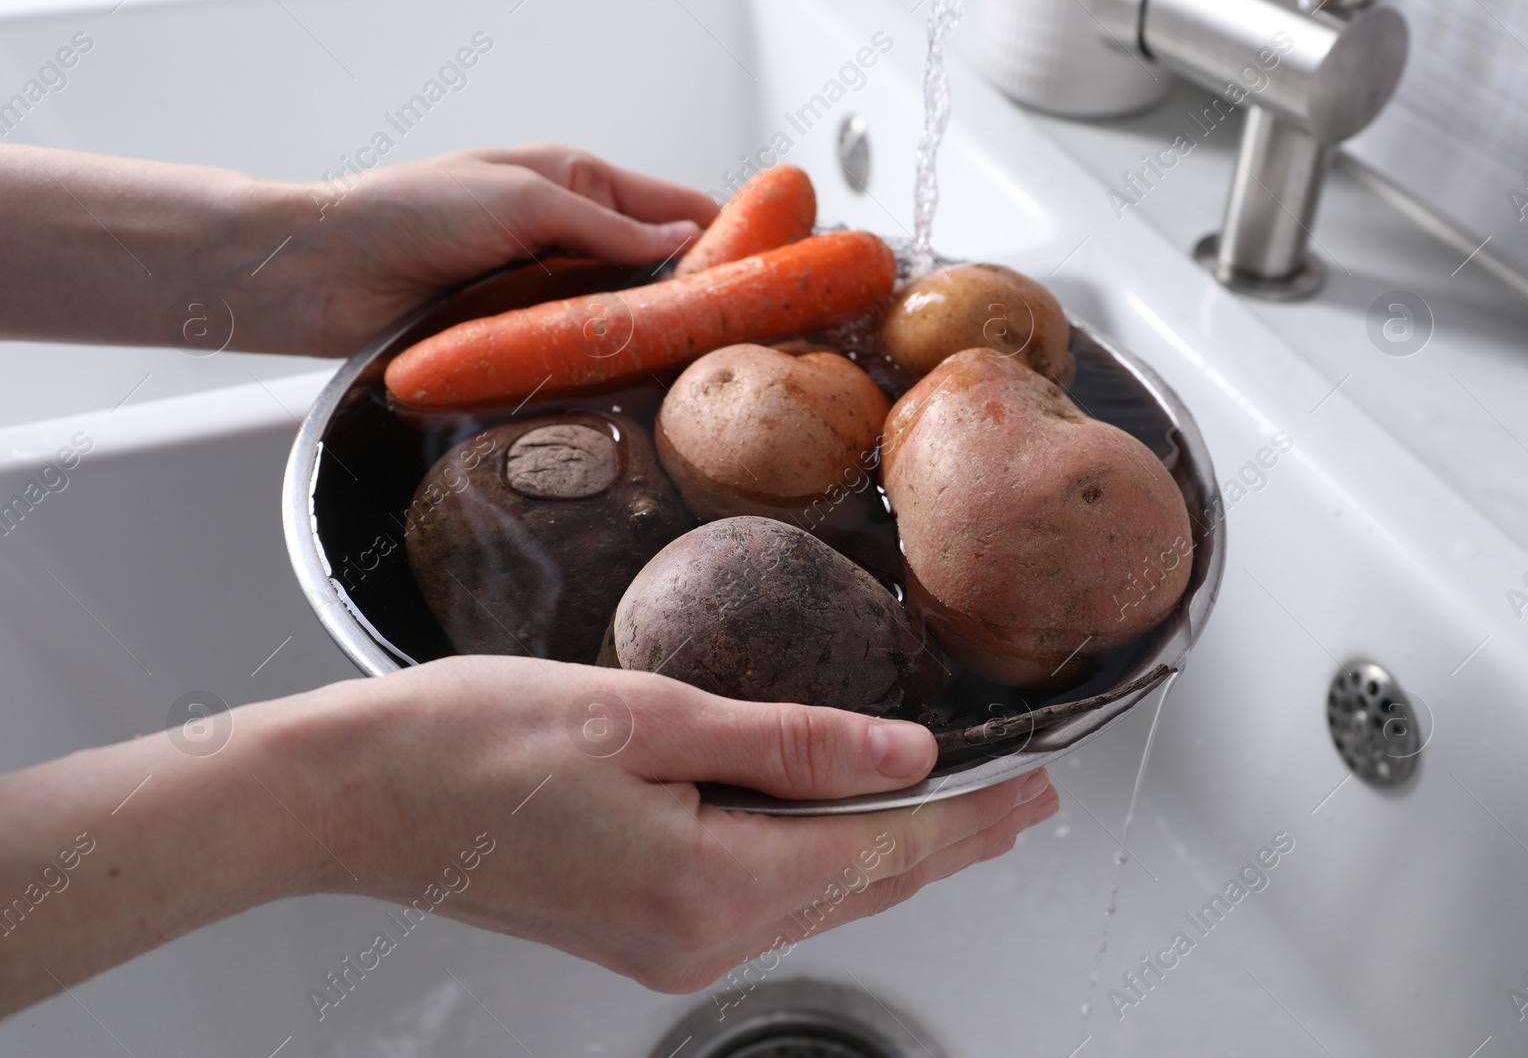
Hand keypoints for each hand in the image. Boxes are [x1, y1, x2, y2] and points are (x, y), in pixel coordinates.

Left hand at [0, 143, 718, 355]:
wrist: (323, 272)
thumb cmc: (407, 212)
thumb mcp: (523, 200)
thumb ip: (606, 227)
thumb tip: (680, 245)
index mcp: (574, 182)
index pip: (674, 209)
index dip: (728, 234)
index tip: (778, 268)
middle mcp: (567, 237)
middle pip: (659, 270)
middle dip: (703, 296)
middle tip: (756, 333)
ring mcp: (546, 293)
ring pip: (624, 319)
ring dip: (657, 339)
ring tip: (711, 370)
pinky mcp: (521, 340)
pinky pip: (581, 354)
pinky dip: (609, 366)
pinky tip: (640, 390)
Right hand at [265, 656, 1058, 992]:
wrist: (355, 796)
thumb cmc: (473, 742)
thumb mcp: (649, 715)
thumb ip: (786, 740)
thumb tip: (903, 750)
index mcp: (710, 886)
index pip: (885, 855)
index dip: (972, 824)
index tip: (1038, 797)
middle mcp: (696, 938)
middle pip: (862, 889)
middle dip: (950, 844)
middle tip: (1022, 804)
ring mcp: (663, 946)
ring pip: (816, 899)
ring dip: (889, 855)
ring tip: (953, 812)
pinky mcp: (636, 930)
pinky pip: (762, 901)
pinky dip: (820, 865)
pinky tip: (839, 828)